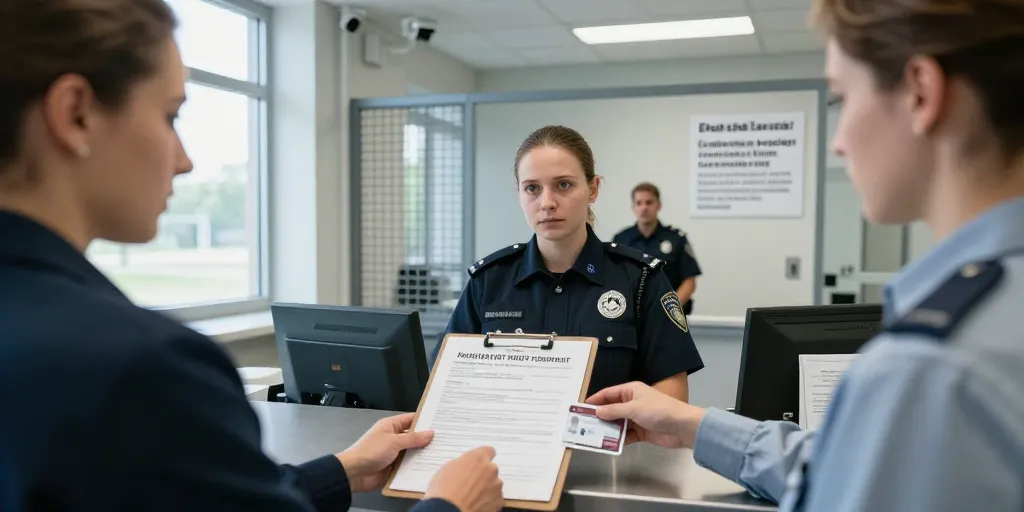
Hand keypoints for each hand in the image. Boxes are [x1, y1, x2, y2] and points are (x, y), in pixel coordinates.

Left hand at [337, 413, 433, 492]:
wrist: (354, 473)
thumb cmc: (369, 452)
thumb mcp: (393, 441)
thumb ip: (413, 438)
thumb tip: (430, 433)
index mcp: (391, 426)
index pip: (411, 420)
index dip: (425, 421)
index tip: (440, 423)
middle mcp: (393, 438)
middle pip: (414, 437)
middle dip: (427, 439)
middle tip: (445, 440)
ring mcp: (394, 453)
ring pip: (413, 452)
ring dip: (423, 454)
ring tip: (441, 454)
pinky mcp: (394, 467)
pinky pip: (409, 465)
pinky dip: (417, 467)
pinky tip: (430, 468)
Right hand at [424, 446, 503, 511]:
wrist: (449, 510)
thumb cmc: (444, 491)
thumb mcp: (447, 468)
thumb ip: (463, 464)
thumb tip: (464, 467)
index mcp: (478, 457)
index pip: (488, 451)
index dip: (483, 458)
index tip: (479, 463)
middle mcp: (490, 469)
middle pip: (491, 469)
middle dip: (483, 475)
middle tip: (470, 483)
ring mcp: (496, 486)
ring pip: (494, 484)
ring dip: (486, 488)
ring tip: (471, 496)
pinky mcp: (498, 501)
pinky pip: (495, 498)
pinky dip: (488, 501)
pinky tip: (475, 504)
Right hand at [586, 381, 705, 448]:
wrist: (682, 426)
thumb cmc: (658, 410)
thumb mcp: (633, 408)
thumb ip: (614, 411)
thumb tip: (597, 411)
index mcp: (631, 391)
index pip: (608, 393)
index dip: (595, 400)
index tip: (580, 408)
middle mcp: (632, 402)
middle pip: (611, 409)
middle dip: (599, 416)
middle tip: (583, 424)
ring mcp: (637, 418)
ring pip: (617, 423)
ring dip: (607, 429)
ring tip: (592, 435)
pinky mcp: (641, 431)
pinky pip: (626, 435)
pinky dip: (618, 439)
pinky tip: (608, 444)